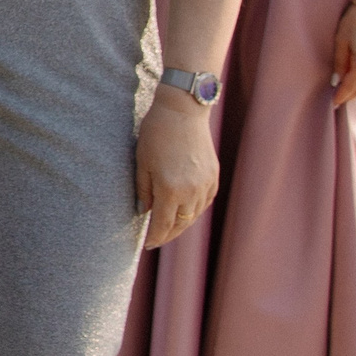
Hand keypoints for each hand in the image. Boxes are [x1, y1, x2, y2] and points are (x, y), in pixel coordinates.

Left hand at [136, 87, 219, 248]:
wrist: (183, 110)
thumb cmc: (156, 133)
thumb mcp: (142, 162)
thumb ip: (143, 190)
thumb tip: (145, 212)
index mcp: (170, 190)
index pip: (163, 225)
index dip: (155, 237)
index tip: (147, 245)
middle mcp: (191, 191)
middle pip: (181, 224)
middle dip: (168, 234)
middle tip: (156, 239)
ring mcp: (205, 184)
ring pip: (194, 215)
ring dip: (182, 224)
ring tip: (169, 227)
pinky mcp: (213, 176)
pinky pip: (204, 202)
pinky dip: (195, 210)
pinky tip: (186, 211)